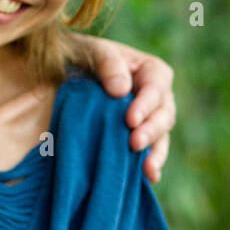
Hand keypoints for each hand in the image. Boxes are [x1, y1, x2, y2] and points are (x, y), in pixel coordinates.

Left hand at [77, 34, 175, 182]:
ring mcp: (148, 121)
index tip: (130, 120)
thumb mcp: (92, 51)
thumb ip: (107, 64)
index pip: (157, 87)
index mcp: (150, 71)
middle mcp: (155, 98)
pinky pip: (150, 154)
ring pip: (161, 138)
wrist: (64, 76)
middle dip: (152, 131)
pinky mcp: (136, 139)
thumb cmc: (82, 57)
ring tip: (147, 169)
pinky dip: (150, 165)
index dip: (146, 104)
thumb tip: (121, 90)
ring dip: (155, 153)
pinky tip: (148, 178)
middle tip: (135, 144)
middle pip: (164, 115)